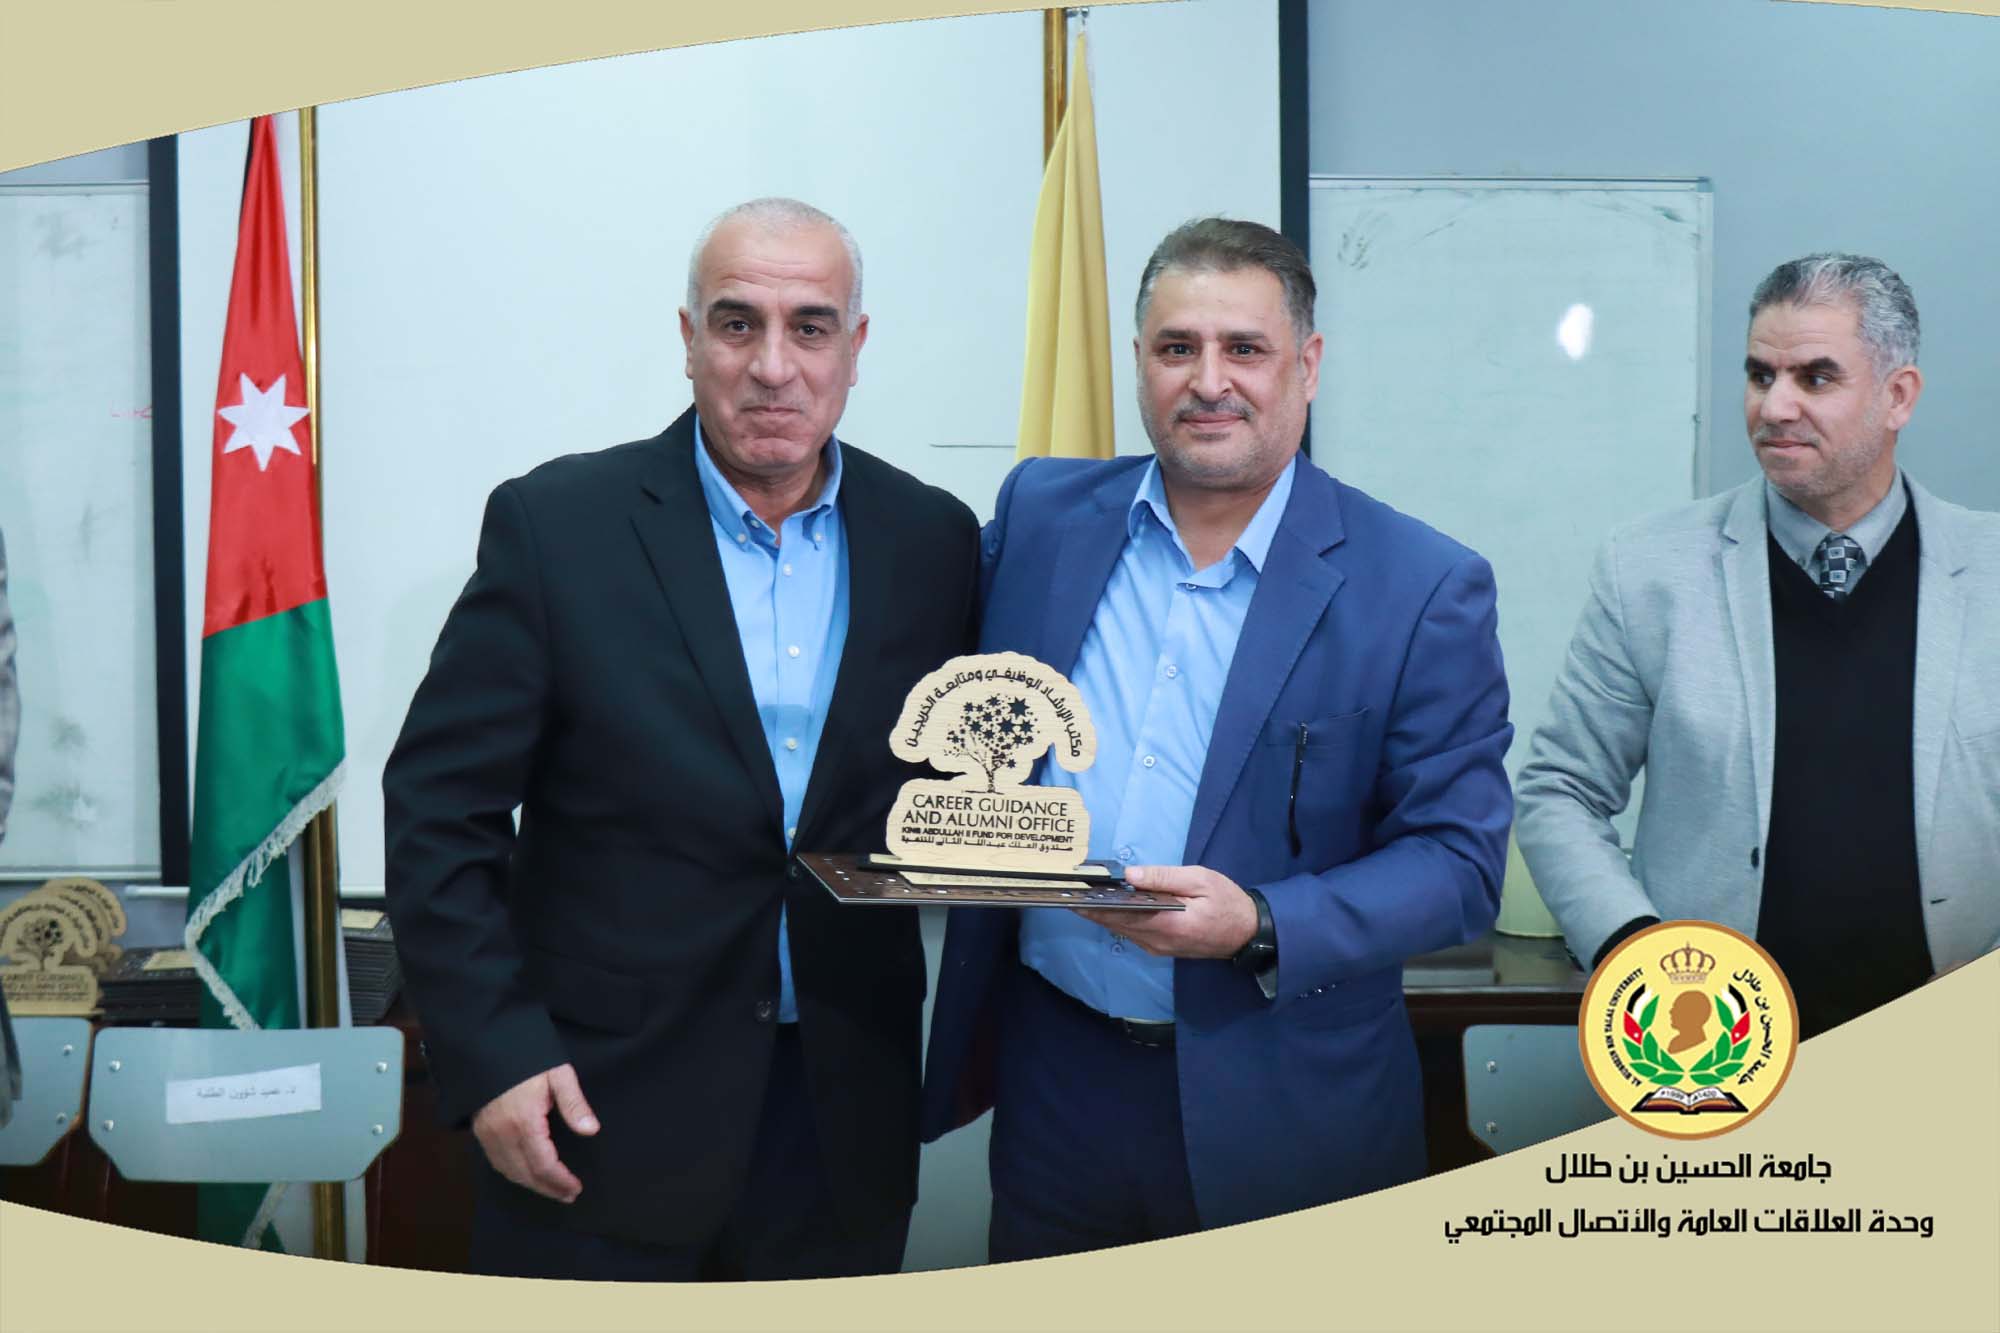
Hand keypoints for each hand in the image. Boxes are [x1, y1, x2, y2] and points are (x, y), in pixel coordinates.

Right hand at [471, 1063, 598, 1202]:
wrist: (486, 1042)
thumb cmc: (527, 1057)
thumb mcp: (557, 1074)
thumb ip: (574, 1104)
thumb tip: (591, 1131)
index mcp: (524, 1123)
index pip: (544, 1165)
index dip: (560, 1181)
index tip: (576, 1188)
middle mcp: (502, 1135)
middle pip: (526, 1174)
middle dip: (548, 1188)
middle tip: (568, 1195)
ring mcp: (487, 1134)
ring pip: (509, 1172)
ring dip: (531, 1184)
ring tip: (552, 1188)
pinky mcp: (479, 1130)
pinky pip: (496, 1162)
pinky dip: (513, 1173)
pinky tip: (527, 1173)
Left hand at [1074, 864, 1257, 959]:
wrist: (1247, 933)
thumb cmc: (1227, 902)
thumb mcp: (1200, 880)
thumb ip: (1165, 877)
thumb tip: (1131, 873)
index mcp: (1167, 923)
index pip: (1121, 914)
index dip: (1094, 905)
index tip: (1074, 894)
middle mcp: (1157, 941)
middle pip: (1115, 924)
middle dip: (1091, 908)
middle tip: (1067, 893)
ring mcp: (1158, 947)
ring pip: (1121, 929)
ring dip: (1102, 914)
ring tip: (1080, 896)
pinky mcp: (1161, 948)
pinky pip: (1132, 933)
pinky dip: (1117, 919)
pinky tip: (1106, 906)